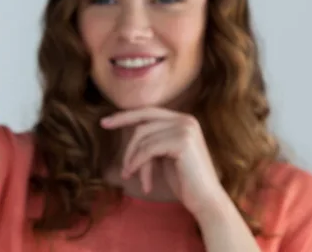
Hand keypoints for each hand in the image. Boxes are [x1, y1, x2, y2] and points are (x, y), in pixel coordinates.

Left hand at [101, 107, 224, 219]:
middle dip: (122, 129)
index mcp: (183, 120)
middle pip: (143, 120)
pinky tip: (142, 181)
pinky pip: (148, 150)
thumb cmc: (185, 182)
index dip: (125, 115)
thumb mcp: (165, 155)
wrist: (206, 201)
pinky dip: (138, 164)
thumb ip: (153, 140)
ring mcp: (185, 129)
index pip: (148, 111)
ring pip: (143, 138)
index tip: (105, 122)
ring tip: (130, 176)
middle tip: (105, 134)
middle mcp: (186, 120)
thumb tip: (130, 132)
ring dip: (132, 159)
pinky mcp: (182, 141)